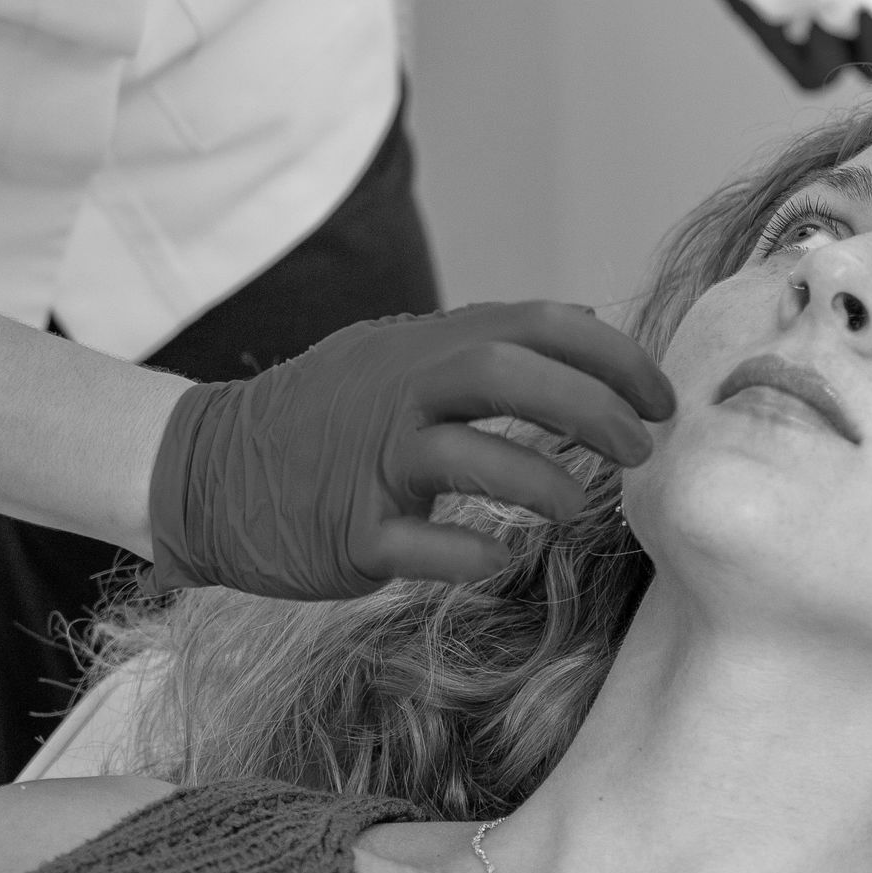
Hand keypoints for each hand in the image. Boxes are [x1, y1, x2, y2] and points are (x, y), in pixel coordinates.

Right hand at [147, 304, 674, 597]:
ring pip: (462, 452)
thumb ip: (488, 338)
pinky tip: (503, 557)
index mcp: (429, 346)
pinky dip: (467, 549)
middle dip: (589, 407)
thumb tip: (586, 315)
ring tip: (582, 509)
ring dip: (538, 480)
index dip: (613, 355)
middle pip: (506, 373)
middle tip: (642, 449)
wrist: (210, 468)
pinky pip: (414, 541)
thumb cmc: (329, 414)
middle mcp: (403, 391)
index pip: (538, 323)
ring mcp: (372, 460)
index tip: (661, 398)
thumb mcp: (403, 352)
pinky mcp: (346, 531)